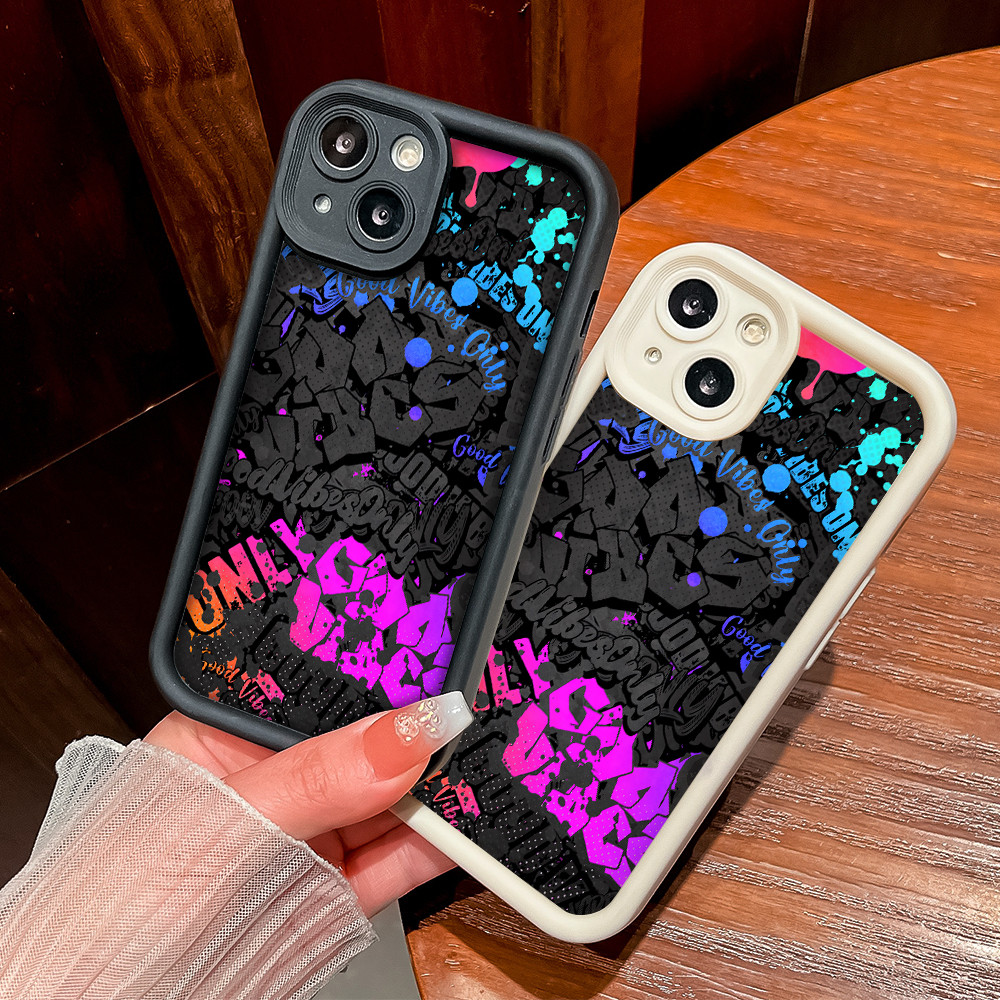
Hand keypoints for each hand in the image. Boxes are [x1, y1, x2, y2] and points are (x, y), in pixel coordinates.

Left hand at [145, 692, 471, 916]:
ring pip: (396, 793)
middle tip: (461, 714)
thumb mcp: (222, 824)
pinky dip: (446, 840)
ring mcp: (313, 831)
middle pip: (368, 736)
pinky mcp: (340, 887)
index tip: (430, 663)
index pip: (320, 683)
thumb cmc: (113, 907)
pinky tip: (467, 819)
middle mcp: (279, 776)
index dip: (376, 669)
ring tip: (477, 762)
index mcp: (232, 731)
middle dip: (417, 726)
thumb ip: (319, 777)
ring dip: (440, 782)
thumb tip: (406, 731)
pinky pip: (406, 854)